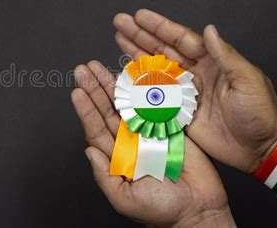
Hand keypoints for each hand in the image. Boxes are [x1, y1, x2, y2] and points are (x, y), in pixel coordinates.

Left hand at [71, 61, 233, 226]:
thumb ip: (105, 176)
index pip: (97, 128)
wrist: (199, 209)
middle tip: (82, 70)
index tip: (77, 92)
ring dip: (112, 84)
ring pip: (127, 103)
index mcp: (118, 156)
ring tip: (97, 67)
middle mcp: (130, 140)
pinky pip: (154, 103)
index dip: (86, 110)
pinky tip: (132, 75)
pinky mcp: (170, 126)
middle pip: (108, 110)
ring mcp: (150, 131)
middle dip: (95, 89)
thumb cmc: (162, 210)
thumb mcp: (125, 199)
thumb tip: (89, 151)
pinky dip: (144, 89)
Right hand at [113, 9, 276, 171]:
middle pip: (162, 49)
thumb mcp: (248, 80)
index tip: (140, 16)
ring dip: (136, 53)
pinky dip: (140, 85)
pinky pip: (155, 96)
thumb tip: (209, 30)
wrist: (260, 148)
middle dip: (140, 35)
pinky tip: (125, 73)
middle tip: (120, 22)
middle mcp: (194, 73)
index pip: (181, 39)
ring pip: (155, 68)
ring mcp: (184, 92)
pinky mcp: (178, 112)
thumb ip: (226, 56)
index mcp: (212, 61)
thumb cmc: (260, 112)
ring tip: (118, 38)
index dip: (160, 27)